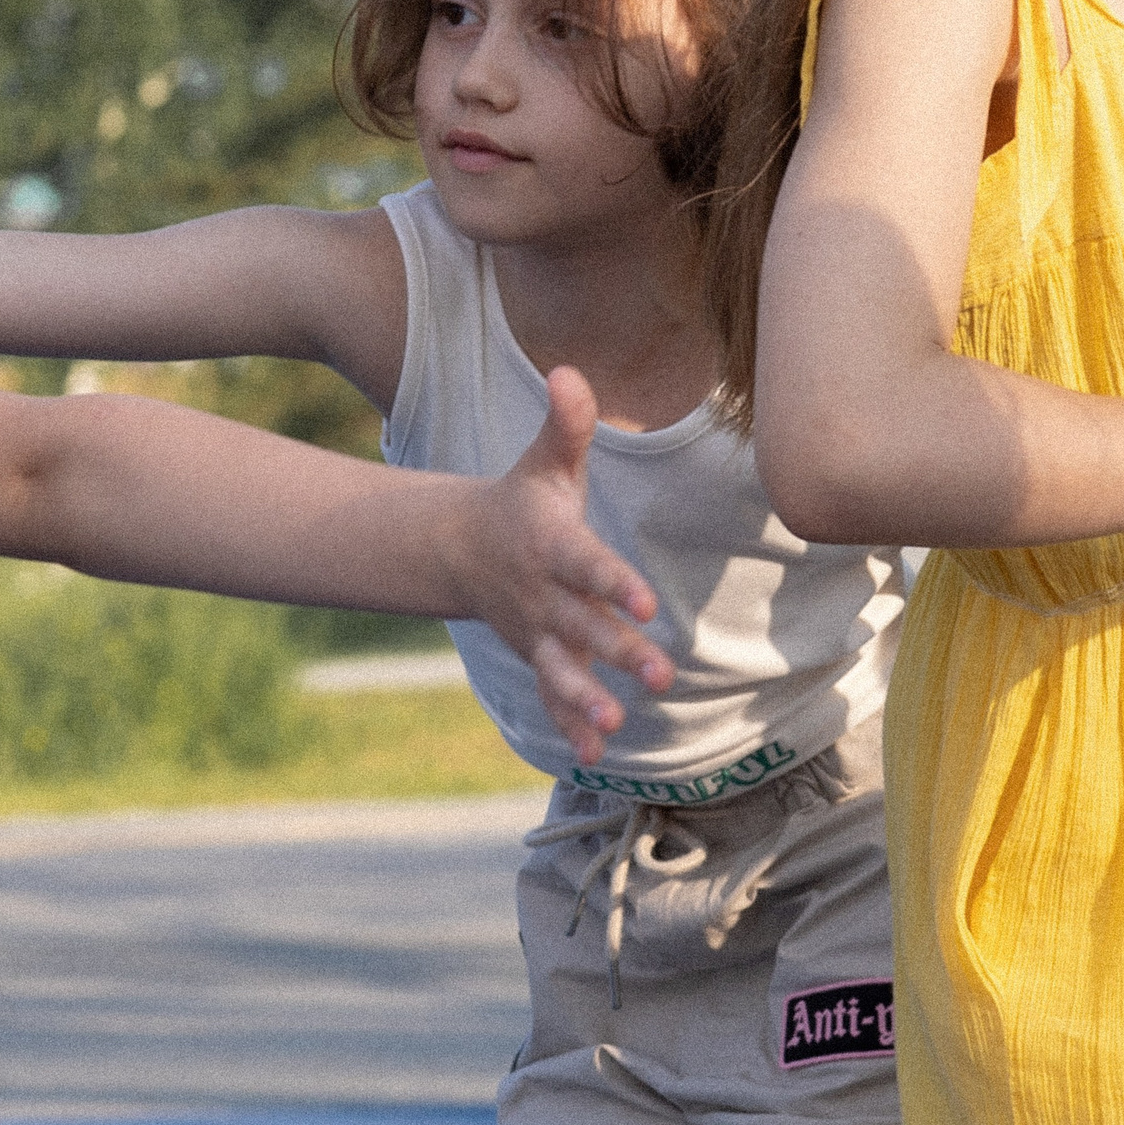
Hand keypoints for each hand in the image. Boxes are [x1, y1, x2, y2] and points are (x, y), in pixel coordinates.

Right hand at [454, 366, 673, 765]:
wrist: (463, 548)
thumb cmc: (524, 500)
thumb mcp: (544, 461)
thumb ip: (566, 424)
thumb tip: (569, 370)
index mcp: (553, 546)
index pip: (588, 565)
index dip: (616, 584)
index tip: (648, 604)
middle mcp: (544, 595)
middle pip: (584, 626)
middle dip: (619, 652)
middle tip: (660, 675)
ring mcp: (539, 632)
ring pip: (563, 670)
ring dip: (587, 698)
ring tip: (617, 727)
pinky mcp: (540, 657)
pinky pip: (551, 696)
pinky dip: (568, 724)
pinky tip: (595, 754)